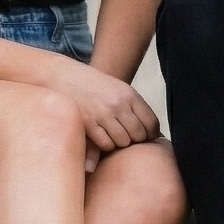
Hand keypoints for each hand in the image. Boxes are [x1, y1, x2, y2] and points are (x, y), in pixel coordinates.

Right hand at [46, 60, 161, 153]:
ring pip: (123, 142)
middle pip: (139, 134)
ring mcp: (103, 114)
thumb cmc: (98, 87)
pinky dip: (106, 145)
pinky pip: (106, 144)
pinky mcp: (88, 124)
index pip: (151, 122)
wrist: (68, 77)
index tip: (148, 137)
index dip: (152, 134)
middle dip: (136, 140)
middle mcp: (118, 105)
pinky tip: (103, 138)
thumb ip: (136, 108)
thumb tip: (155, 135)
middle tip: (129, 138)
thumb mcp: (120, 90)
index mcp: (130, 95)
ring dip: (121, 143)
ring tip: (115, 137)